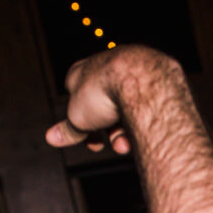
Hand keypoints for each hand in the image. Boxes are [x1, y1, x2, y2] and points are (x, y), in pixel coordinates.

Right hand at [46, 45, 177, 153]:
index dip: (81, 122)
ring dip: (124, 132)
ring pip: (129, 109)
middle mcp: (111, 66)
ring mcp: (136, 71)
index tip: (86, 140)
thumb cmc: (104, 92)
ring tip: (124, 145)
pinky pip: (148, 107)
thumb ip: (68, 128)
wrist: (142, 80)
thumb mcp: (78, 116)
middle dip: (104, 131)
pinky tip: (141, 135)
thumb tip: (52, 138)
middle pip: (106, 106)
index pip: (79, 97)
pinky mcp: (161, 80)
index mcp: (86, 69)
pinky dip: (143, 123)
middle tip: (102, 146)